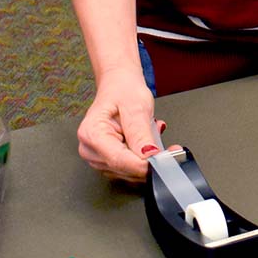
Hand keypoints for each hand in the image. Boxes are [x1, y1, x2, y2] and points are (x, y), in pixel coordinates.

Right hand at [76, 64, 168, 180]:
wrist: (119, 85)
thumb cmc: (123, 90)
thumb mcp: (137, 106)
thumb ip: (141, 133)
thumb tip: (149, 156)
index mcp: (91, 133)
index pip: (118, 159)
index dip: (142, 164)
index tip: (161, 161)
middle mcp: (89, 149)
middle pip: (123, 168)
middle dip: (148, 160)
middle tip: (168, 146)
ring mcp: (97, 158)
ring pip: (128, 172)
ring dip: (146, 158)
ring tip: (151, 133)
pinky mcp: (107, 161)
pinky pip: (129, 169)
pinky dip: (142, 159)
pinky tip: (146, 142)